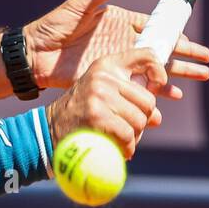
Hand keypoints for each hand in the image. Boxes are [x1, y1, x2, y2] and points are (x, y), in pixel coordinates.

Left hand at [23, 0, 208, 98]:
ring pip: (156, 71)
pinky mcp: (111, 80)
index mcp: (121, 23)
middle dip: (186, 57)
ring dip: (178, 75)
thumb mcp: (80, 6)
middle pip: (163, 51)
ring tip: (201, 77)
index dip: (176, 35)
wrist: (36, 54)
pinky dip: (155, 93)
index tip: (194, 42)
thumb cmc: (54, 26)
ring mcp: (120, 64)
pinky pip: (138, 88)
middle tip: (207, 63)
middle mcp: (125, 44)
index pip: (156, 29)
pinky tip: (172, 98)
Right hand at [46, 49, 167, 159]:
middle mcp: (103, 76)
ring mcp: (99, 95)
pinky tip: (119, 149)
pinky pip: (128, 135)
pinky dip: (127, 148)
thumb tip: (157, 118)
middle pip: (148, 101)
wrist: (48, 130)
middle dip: (142, 120)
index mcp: (106, 65)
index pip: (148, 57)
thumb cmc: (80, 113)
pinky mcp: (97, 115)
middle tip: (128, 129)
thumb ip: (130, 99)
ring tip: (119, 139)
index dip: (159, 75)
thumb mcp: (101, 93)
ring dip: (134, 137)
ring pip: (140, 121)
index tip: (155, 90)